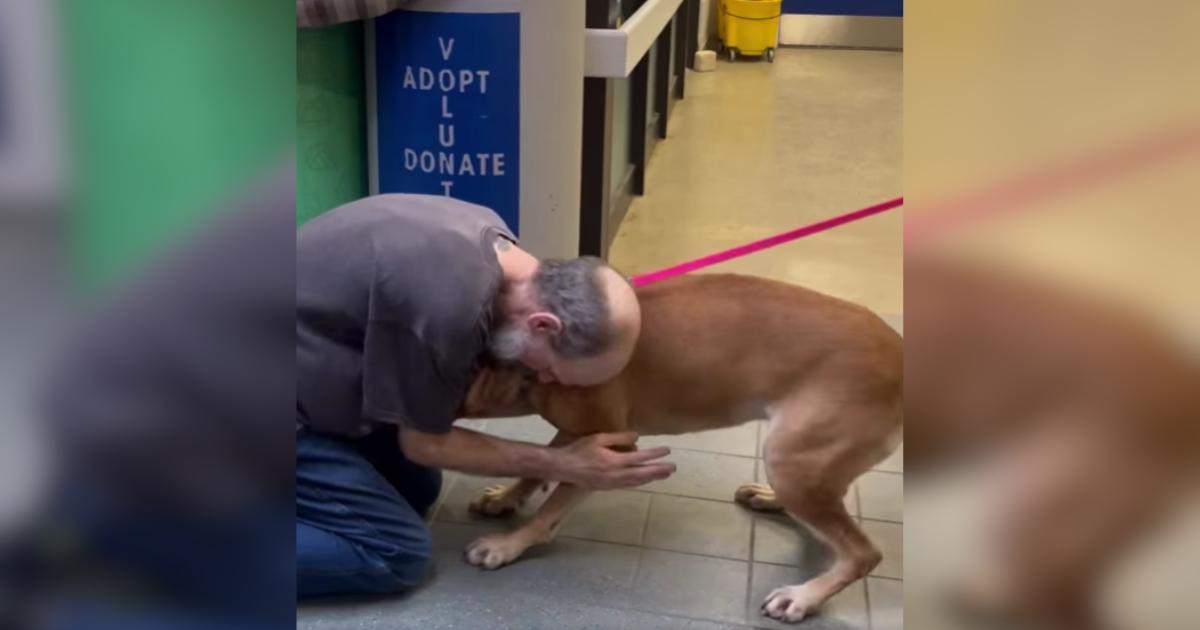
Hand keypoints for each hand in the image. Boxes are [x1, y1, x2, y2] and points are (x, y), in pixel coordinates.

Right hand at [553, 432, 674, 489]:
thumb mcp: (598, 438)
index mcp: (614, 461)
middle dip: (659, 471)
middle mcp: (616, 475)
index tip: (667, 451)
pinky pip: (628, 485)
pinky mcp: (607, 488)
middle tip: (673, 468)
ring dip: (651, 478)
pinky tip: (644, 480)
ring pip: (636, 482)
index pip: (640, 458)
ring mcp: (612, 483)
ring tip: (664, 474)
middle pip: (642, 474)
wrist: (563, 468)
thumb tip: (637, 437)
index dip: (655, 455)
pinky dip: (639, 482)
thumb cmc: (579, 450)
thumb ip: (618, 438)